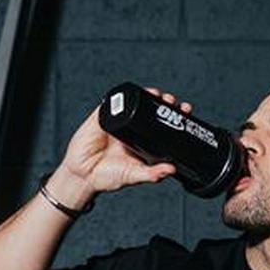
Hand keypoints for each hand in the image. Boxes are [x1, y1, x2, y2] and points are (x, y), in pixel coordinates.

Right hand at [60, 86, 192, 193]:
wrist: (83, 176)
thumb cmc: (108, 177)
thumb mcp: (135, 175)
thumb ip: (152, 174)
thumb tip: (172, 170)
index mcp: (142, 142)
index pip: (161, 125)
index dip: (174, 117)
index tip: (186, 111)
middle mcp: (132, 129)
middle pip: (151, 110)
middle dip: (164, 103)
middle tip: (173, 101)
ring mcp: (118, 121)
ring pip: (135, 102)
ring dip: (148, 95)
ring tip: (158, 94)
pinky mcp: (102, 117)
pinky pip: (113, 102)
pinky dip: (124, 95)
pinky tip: (135, 92)